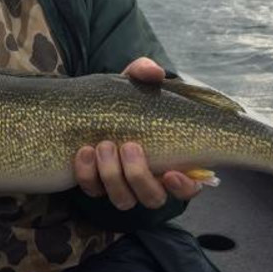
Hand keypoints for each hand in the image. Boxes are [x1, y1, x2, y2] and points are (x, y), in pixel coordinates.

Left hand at [73, 57, 201, 209]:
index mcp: (171, 161)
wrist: (87, 106)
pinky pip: (93, 191)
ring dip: (113, 176)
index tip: (171, 173)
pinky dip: (87, 175)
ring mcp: (122, 186)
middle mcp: (149, 181)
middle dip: (139, 175)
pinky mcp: (96, 185)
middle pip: (152, 197)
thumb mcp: (134, 83)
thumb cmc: (124, 99)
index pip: (189, 188)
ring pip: (123, 199)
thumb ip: (145, 73)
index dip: (184, 186)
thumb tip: (155, 72)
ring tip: (103, 146)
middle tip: (129, 145)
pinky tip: (83, 152)